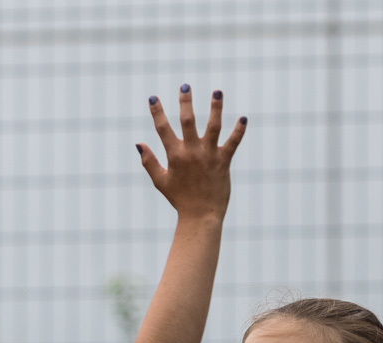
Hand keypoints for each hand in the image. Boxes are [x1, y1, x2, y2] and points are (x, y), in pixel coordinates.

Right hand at [138, 86, 246, 221]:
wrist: (200, 216)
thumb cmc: (180, 199)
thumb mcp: (160, 181)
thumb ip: (149, 161)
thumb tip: (139, 143)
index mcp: (175, 156)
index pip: (163, 129)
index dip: (157, 112)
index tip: (152, 98)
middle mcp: (192, 152)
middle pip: (188, 121)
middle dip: (185, 102)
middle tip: (185, 85)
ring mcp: (209, 156)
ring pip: (213, 127)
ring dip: (215, 108)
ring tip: (217, 91)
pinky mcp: (224, 162)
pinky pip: (233, 143)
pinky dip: (239, 131)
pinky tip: (243, 118)